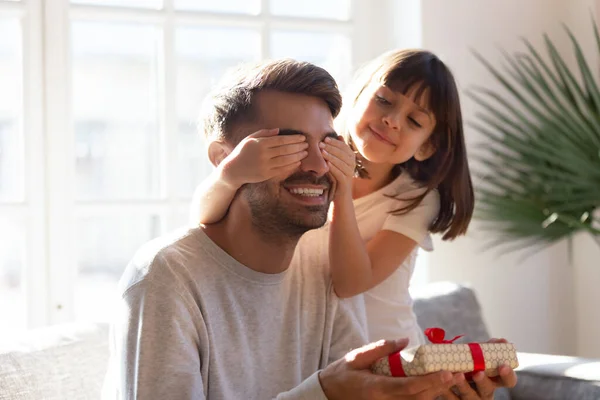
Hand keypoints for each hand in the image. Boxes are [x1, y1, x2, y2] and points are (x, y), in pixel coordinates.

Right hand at [220, 128, 307, 187]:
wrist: (233, 170)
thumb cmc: (242, 152)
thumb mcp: (250, 139)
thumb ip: (264, 133)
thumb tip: (279, 130)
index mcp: (260, 144)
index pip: (281, 140)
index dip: (293, 139)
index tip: (302, 137)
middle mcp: (263, 154)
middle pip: (286, 149)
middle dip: (298, 146)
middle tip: (307, 144)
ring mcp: (265, 166)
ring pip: (286, 160)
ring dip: (298, 156)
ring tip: (305, 152)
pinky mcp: (266, 175)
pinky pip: (282, 170)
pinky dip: (292, 166)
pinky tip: (298, 162)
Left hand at [319, 136, 354, 198]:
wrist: (340, 194)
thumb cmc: (337, 175)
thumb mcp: (337, 161)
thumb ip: (338, 150)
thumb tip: (339, 136)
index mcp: (351, 158)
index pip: (344, 147)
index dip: (335, 142)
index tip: (325, 138)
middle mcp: (352, 165)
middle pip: (343, 154)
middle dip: (331, 148)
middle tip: (321, 144)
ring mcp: (350, 174)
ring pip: (341, 163)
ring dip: (331, 156)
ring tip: (322, 152)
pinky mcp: (346, 182)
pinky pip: (340, 173)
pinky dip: (334, 168)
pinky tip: (327, 164)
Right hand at [319, 339, 455, 399]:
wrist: (328, 395)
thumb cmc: (341, 374)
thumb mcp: (356, 357)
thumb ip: (380, 348)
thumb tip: (405, 341)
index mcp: (376, 389)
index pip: (408, 388)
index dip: (429, 382)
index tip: (446, 373)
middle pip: (418, 399)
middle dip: (439, 387)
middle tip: (459, 374)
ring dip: (436, 392)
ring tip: (453, 379)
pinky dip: (424, 396)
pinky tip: (436, 387)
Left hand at [441, 338, 517, 399]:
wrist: (448, 374)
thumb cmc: (468, 364)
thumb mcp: (477, 356)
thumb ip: (487, 348)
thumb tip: (501, 340)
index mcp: (494, 380)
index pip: (508, 381)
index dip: (507, 375)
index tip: (503, 366)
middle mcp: (484, 392)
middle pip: (488, 390)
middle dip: (483, 381)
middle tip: (477, 373)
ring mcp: (471, 399)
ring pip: (469, 396)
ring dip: (463, 385)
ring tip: (457, 375)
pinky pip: (451, 398)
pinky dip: (447, 389)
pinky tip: (442, 381)